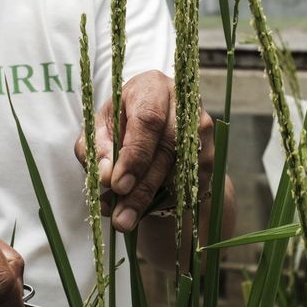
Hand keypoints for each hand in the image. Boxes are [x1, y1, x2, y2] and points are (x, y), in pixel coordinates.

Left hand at [74, 70, 214, 231]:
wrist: (155, 123)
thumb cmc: (122, 121)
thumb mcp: (100, 127)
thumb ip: (97, 147)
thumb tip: (106, 176)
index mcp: (153, 87)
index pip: (148, 120)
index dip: (134, 155)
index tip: (116, 185)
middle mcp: (184, 104)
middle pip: (167, 150)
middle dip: (142, 188)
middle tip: (120, 218)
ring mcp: (202, 129)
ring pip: (180, 171)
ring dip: (152, 200)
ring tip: (125, 220)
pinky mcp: (210, 154)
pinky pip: (191, 183)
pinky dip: (166, 201)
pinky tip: (143, 211)